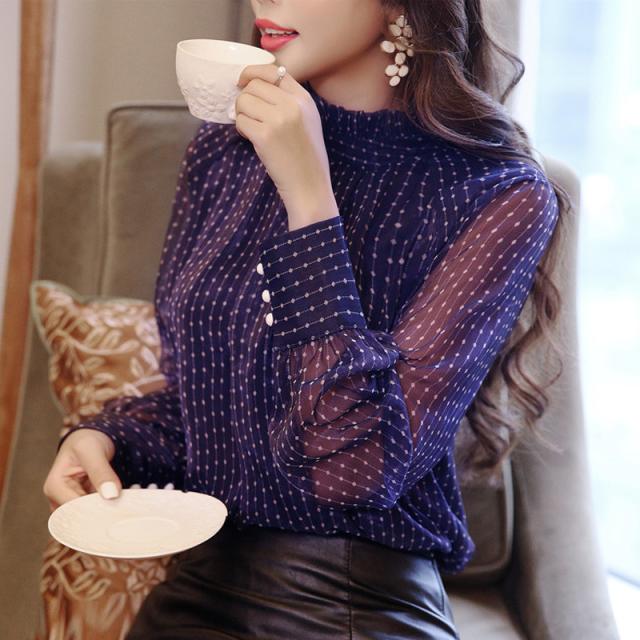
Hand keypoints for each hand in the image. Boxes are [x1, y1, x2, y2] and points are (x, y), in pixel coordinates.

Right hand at [43, 428, 121, 511]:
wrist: (91, 439)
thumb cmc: (86, 441)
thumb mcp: (92, 450)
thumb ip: (101, 471)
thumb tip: (111, 496)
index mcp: (54, 487)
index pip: (74, 510)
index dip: (96, 510)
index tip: (117, 507)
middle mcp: (59, 500)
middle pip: (82, 517)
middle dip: (103, 513)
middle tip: (126, 507)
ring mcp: (71, 504)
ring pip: (91, 517)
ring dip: (108, 511)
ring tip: (126, 503)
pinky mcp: (84, 505)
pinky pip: (97, 512)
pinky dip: (110, 508)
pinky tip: (123, 503)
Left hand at [234, 64, 338, 227]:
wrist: (310, 185)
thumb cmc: (307, 157)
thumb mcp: (308, 120)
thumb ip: (289, 100)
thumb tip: (254, 85)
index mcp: (304, 98)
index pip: (273, 71)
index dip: (252, 73)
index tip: (243, 82)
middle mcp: (292, 104)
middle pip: (253, 85)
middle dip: (244, 99)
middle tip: (249, 116)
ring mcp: (278, 119)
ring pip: (243, 101)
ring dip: (241, 115)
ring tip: (252, 129)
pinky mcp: (265, 135)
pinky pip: (240, 121)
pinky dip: (241, 130)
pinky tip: (251, 139)